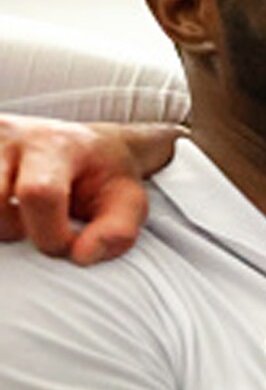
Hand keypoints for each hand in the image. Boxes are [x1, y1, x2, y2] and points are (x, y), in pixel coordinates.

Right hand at [0, 114, 181, 264]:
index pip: (39, 193)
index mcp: (56, 143)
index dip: (50, 234)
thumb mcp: (128, 204)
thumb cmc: (106, 180)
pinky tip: (2, 209)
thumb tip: (80, 257)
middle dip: (13, 229)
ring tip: (15, 216)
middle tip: (34, 226)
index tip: (66, 245)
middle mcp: (10, 133)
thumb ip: (116, 233)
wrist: (87, 146)